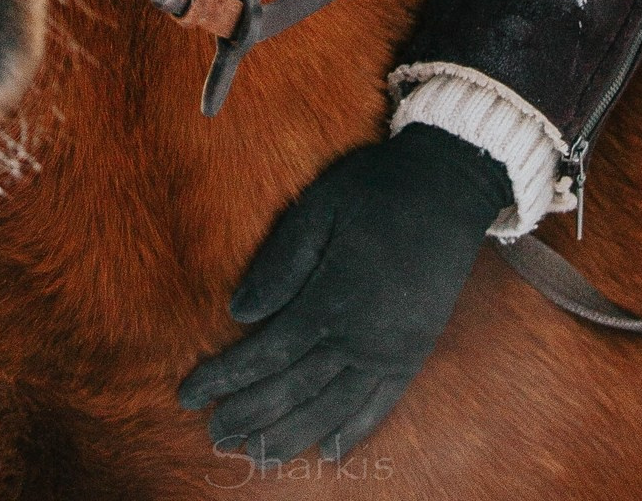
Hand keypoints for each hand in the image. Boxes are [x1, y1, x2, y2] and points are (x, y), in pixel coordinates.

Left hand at [178, 124, 510, 464]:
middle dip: (250, 415)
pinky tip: (329, 451)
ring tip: (257, 456)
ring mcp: (391, 350)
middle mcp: (361, 337)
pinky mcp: (415, 351)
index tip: (189, 395)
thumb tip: (238, 312)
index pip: (267, 351)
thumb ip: (281, 262)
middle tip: (215, 436)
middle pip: (295, 389)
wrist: (451, 185)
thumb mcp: (320, 207)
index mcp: (331, 298)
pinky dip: (354, 431)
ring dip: (292, 434)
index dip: (226, 377)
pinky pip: (382, 404)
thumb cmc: (377, 188)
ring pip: (333, 407)